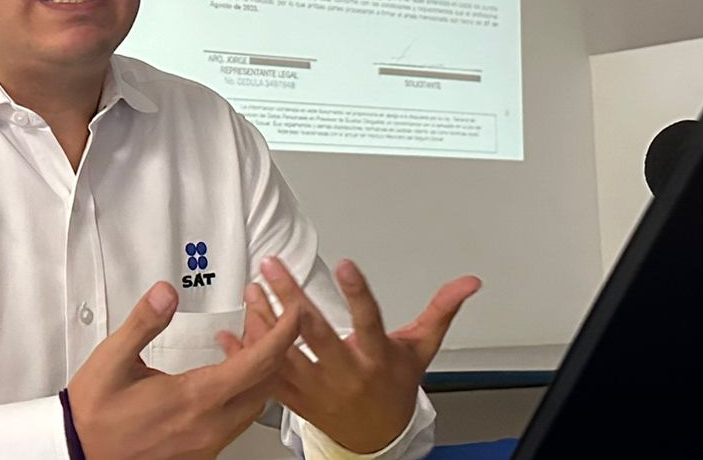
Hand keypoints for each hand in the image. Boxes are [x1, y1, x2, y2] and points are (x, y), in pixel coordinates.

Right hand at [67, 281, 300, 459]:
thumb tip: (166, 293)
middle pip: (266, 382)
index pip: (258, 363)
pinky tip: (224, 370)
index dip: (283, 332)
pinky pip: (237, 417)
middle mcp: (209, 425)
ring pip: (255, 402)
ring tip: (243, 337)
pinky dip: (241, 388)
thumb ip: (143, 322)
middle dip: (273, 344)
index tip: (292, 309)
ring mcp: (208, 442)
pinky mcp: (201, 451)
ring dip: (258, 368)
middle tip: (264, 313)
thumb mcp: (113, 360)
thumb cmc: (94, 414)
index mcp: (194, 399)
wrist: (78, 454)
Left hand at [218, 258, 479, 453]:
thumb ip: (441, 310)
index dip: (357, 292)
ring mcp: (316, 387)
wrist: (375, 437)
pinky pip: (267, 375)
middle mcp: (344, 373)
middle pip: (314, 333)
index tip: (345, 264)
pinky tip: (234, 330)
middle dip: (291, 297)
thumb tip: (469, 282)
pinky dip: (248, 353)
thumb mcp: (422, 348)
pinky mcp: (295, 397)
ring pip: (285, 352)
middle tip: (274, 267)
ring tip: (252, 289)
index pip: (368, 321)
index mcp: (376, 358)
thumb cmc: (395, 387)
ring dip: (264, 320)